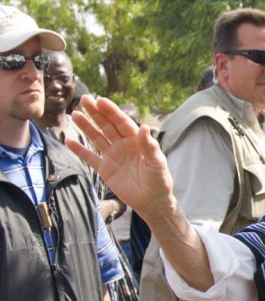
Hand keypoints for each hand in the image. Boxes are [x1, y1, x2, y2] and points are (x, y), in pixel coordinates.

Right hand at [69, 96, 175, 217]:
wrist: (152, 201)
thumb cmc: (159, 180)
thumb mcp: (157, 163)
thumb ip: (150, 146)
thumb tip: (144, 127)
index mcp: (136, 141)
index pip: (122, 122)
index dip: (111, 111)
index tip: (100, 100)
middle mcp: (123, 145)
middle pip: (107, 126)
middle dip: (96, 113)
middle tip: (84, 99)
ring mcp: (113, 156)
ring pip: (96, 138)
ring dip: (86, 127)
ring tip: (74, 114)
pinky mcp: (105, 169)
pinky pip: (90, 158)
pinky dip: (79, 150)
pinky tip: (68, 141)